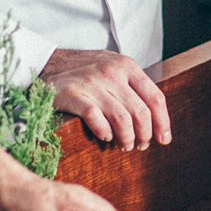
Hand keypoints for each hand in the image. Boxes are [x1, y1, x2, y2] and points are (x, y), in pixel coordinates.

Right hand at [41, 47, 171, 149]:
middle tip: (140, 146)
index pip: (155, 97)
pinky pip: (96, 119)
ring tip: (123, 145)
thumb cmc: (84, 72)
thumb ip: (132, 87)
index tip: (163, 139)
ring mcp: (92, 83)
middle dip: (144, 135)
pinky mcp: (73, 94)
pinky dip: (104, 132)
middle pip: (141, 112)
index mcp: (127, 66)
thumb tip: (155, 120)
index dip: (162, 122)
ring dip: (126, 138)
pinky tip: (104, 137)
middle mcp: (112, 72)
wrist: (46, 64)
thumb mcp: (112, 69)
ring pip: (122, 119)